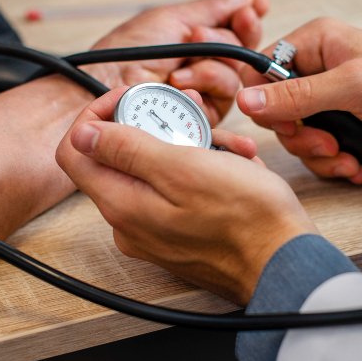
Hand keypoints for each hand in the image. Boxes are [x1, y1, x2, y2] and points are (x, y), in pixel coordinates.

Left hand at [55, 88, 316, 304]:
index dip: (96, 115)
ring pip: (156, 171)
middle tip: (192, 114)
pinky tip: (234, 165)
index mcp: (121, 204)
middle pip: (119, 158)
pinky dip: (204, 171)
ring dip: (189, 146)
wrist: (286, 262)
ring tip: (227, 143)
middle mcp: (129, 223)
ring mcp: (154, 233)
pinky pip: (178, 192)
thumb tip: (82, 134)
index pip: (74, 151)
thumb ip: (126, 149)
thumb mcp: (183, 167)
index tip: (131, 98)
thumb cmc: (245, 217)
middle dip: (157, 126)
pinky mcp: (180, 237)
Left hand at [83, 0, 268, 124]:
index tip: (251, 9)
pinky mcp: (200, 120)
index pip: (236, 30)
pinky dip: (202, 90)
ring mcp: (203, 95)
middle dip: (221, 40)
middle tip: (197, 36)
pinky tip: (181, 88)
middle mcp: (202, 67)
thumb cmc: (122, 57)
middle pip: (240, 52)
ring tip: (177, 72)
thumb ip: (211, 10)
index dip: (247, 20)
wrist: (101, 90)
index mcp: (195, 41)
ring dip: (207, 68)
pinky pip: (221, 101)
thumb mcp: (169, 20)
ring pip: (233, 77)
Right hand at [237, 18, 361, 183]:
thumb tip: (246, 100)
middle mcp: (319, 68)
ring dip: (321, 155)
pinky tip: (356, 164)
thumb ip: (297, 95)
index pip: (262, 70)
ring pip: (297, 134)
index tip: (290, 123)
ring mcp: (331, 98)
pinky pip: (318, 148)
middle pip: (277, 110)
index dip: (268, 103)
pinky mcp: (343, 124)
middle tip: (328, 144)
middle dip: (301, 136)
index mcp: (316, 42)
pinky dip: (335, 162)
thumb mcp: (354, 87)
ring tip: (348, 157)